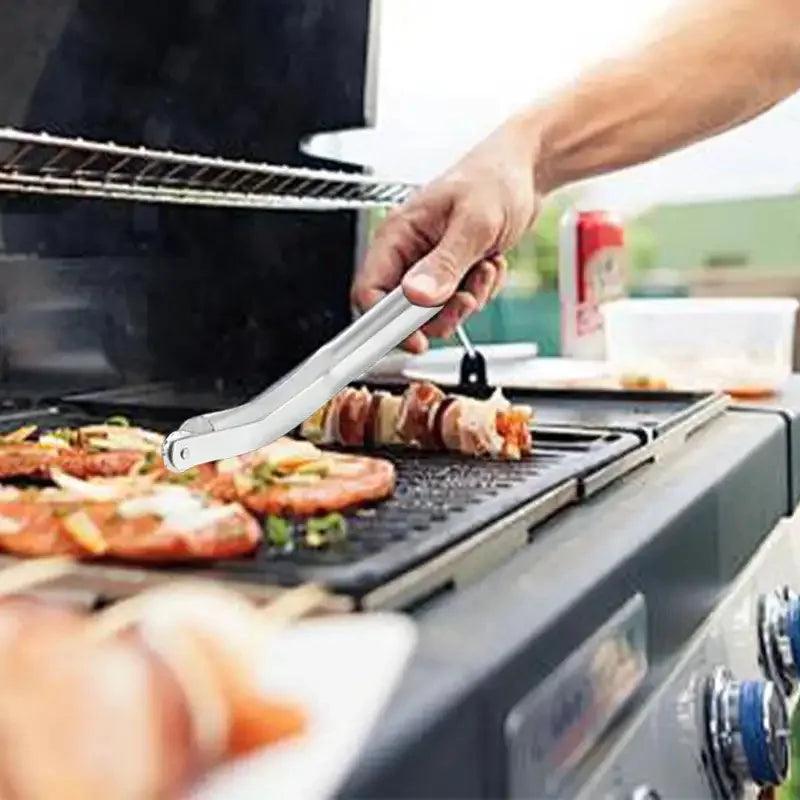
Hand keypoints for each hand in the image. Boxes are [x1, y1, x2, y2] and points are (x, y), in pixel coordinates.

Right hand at [351, 116, 542, 352]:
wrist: (526, 171)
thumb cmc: (496, 177)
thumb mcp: (473, 223)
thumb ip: (444, 263)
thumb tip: (417, 296)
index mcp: (397, 234)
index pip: (369, 292)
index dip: (387, 324)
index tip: (417, 339)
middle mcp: (408, 252)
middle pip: (404, 312)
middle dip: (441, 311)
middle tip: (467, 296)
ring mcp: (429, 264)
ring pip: (435, 312)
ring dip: (467, 300)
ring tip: (484, 267)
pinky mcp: (451, 272)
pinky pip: (459, 303)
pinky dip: (480, 291)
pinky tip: (489, 263)